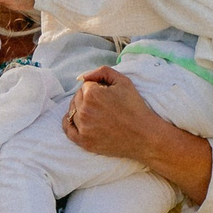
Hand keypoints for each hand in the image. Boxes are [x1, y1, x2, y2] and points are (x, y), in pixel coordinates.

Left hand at [65, 66, 212, 203]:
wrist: (144, 135)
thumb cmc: (135, 107)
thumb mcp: (123, 81)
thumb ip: (101, 72)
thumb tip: (82, 77)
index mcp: (92, 94)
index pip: (85, 85)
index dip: (96, 88)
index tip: (108, 95)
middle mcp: (84, 110)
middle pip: (77, 98)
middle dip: (87, 98)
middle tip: (104, 105)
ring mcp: (83, 127)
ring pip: (73, 111)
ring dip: (81, 109)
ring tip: (97, 113)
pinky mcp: (84, 141)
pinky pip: (68, 130)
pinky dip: (69, 123)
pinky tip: (75, 119)